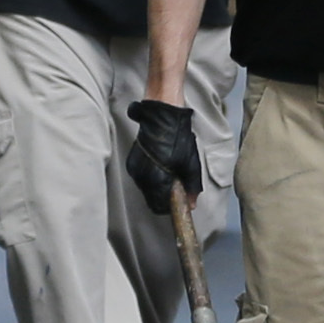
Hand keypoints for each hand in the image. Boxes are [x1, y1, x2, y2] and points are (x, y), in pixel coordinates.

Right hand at [124, 99, 202, 214]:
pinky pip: (141, 178)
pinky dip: (150, 177)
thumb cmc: (178, 138)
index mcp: (156, 180)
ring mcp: (135, 170)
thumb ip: (191, 187)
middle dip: (163, 196)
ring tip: (168, 171)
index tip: (177, 201)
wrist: (162, 116)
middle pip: (151, 199)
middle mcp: (142, 178)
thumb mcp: (191, 164)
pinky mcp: (131, 162)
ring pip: (146, 189)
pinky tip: (159, 165)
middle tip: (175, 184)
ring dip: (157, 187)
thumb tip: (192, 205)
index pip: (159, 206)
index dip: (170, 206)